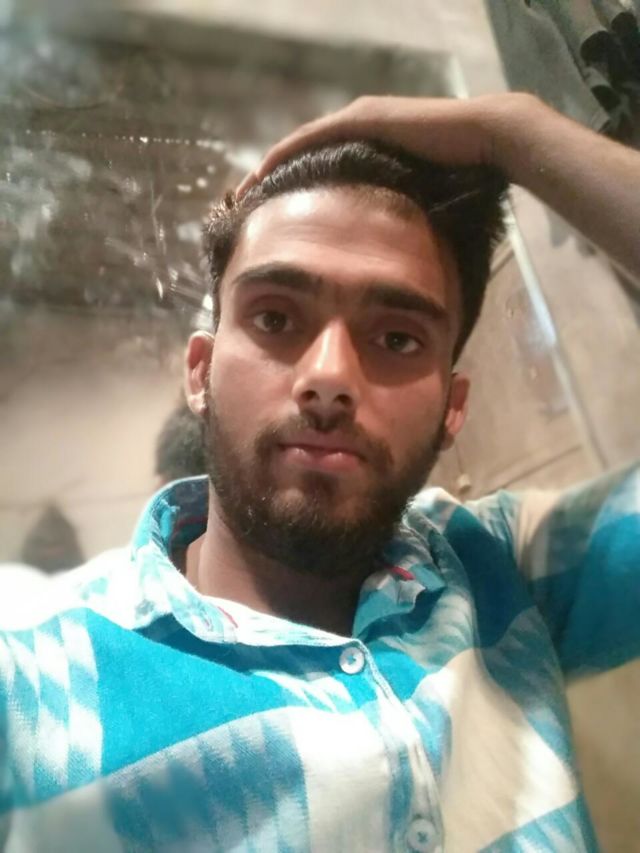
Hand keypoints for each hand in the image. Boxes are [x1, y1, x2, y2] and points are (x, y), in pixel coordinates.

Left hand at [237, 93, 542, 194]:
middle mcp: (357, 129)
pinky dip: (284, 155)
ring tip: (244, 191)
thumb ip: (394, 219)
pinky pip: (311, 138)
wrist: (484, 141)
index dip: (292, 193)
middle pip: (301, 157)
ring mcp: (358, 119)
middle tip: (245, 205)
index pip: (318, 172)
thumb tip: (384, 259)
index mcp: (367, 151)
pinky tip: (262, 172)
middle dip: (273, 181)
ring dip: (270, 168)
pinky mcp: (362, 118)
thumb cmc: (461, 176)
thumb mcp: (416, 202)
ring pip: (298, 146)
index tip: (272, 219)